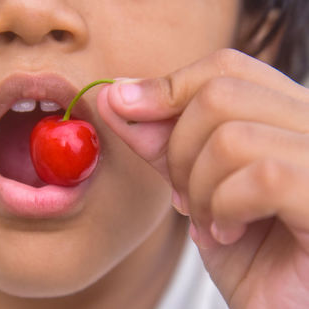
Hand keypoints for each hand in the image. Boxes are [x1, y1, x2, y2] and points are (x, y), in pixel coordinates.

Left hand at [97, 48, 308, 307]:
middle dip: (179, 151)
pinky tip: (230, 234)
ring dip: (200, 188)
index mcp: (289, 115)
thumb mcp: (193, 183)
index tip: (121, 103)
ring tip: (210, 222)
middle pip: (221, 94)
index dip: (167, 85)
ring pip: (232, 137)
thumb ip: (161, 138)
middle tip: (184, 198)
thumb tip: (115, 93)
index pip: (227, 67)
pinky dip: (226, 209)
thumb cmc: (246, 251)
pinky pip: (261, 178)